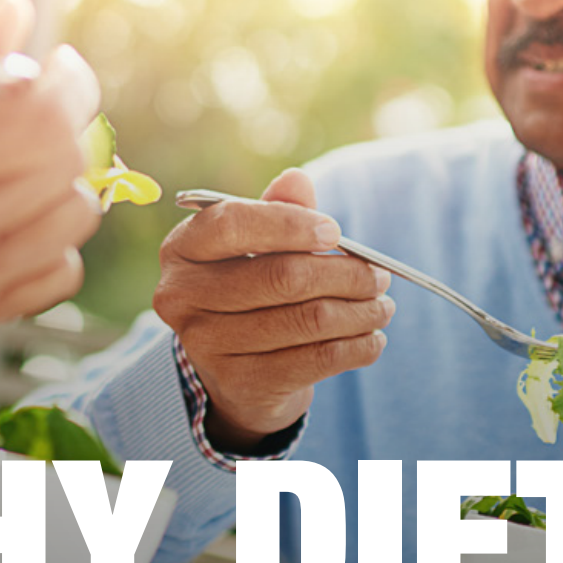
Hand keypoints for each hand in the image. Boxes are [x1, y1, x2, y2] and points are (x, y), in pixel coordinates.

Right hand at [0, 0, 101, 334]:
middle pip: (66, 163)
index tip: (55, 63)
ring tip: (18, 160)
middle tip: (32, 104)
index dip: (67, 81)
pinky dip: (53, 238)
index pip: (42, 117)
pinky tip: (12, 214)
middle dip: (66, 119)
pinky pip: (62, 272)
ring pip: (76, 217)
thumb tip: (19, 5)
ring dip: (62, 177)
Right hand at [153, 168, 393, 451]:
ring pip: (306, 319)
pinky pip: (316, 360)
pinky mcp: (239, 383)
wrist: (236, 372)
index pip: (231, 225)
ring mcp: (207, 345)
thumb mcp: (257, 245)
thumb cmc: (250, 290)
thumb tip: (297, 179)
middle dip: (344, 274)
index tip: (335, 232)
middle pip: (280, 276)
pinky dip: (356, 347)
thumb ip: (277, 210)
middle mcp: (181, 297)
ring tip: (382, 306)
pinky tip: (372, 339)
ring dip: (359, 312)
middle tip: (379, 276)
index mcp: (181, 249)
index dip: (288, 224)